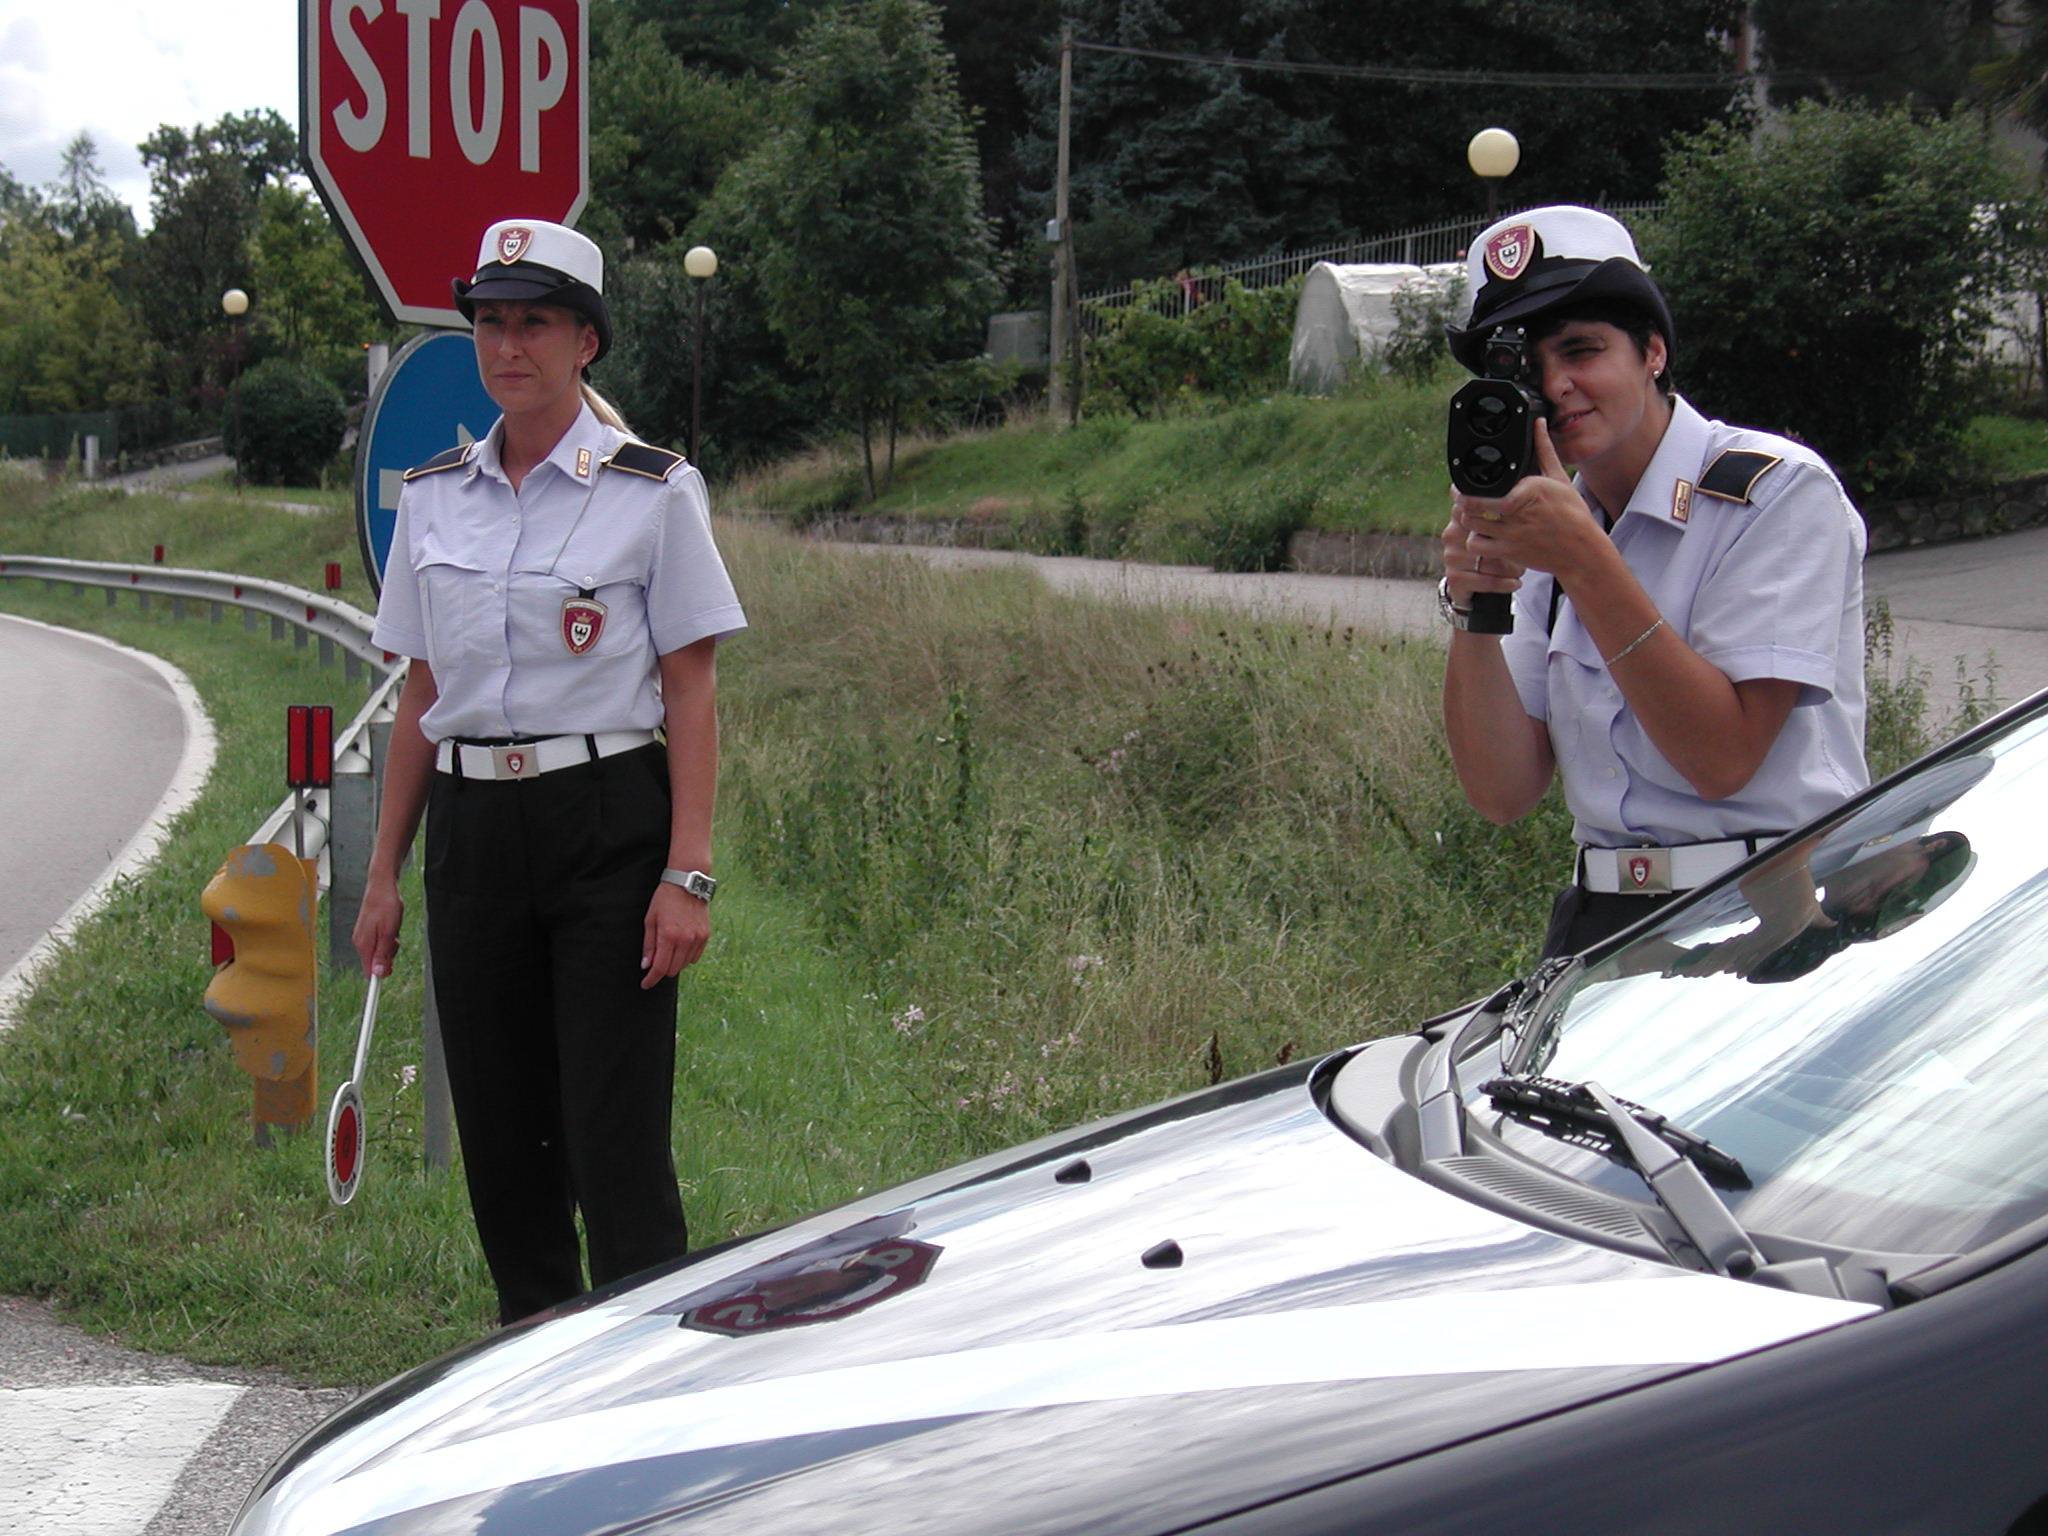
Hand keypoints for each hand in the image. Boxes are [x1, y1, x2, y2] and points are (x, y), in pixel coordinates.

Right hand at [352, 873, 402, 978]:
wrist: (382, 885)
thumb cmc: (386, 905)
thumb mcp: (389, 932)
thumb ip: (383, 954)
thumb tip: (378, 974)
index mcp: (363, 945)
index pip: (368, 973)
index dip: (377, 979)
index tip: (382, 986)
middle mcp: (360, 942)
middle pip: (377, 963)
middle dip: (389, 955)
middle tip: (395, 938)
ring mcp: (364, 936)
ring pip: (381, 952)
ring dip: (391, 944)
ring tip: (392, 927)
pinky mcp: (369, 931)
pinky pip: (381, 942)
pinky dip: (389, 937)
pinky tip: (391, 924)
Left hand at [641, 880, 708, 987]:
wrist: (687, 883)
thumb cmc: (664, 899)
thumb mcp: (650, 919)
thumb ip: (648, 945)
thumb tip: (646, 965)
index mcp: (668, 935)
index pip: (659, 967)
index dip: (651, 979)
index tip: (645, 984)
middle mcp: (685, 940)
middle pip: (672, 969)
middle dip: (661, 970)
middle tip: (655, 962)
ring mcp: (697, 938)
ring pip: (684, 965)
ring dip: (674, 963)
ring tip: (668, 950)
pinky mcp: (705, 936)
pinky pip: (695, 957)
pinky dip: (686, 957)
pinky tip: (680, 946)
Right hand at [1441, 490, 1524, 606]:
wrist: (1470, 582)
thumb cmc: (1490, 546)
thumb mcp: (1494, 522)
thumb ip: (1503, 498)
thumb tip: (1530, 461)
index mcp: (1461, 515)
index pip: (1473, 503)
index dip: (1492, 507)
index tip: (1514, 511)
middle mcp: (1452, 533)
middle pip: (1481, 532)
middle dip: (1506, 540)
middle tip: (1527, 544)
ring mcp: (1451, 556)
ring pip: (1486, 559)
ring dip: (1508, 565)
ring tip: (1522, 567)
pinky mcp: (1455, 577)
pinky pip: (1483, 580)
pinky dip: (1502, 582)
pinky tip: (1516, 581)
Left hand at [1452, 419, 1598, 584]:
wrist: (1581, 549)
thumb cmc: (1572, 512)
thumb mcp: (1559, 478)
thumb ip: (1543, 450)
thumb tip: (1538, 423)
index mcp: (1529, 489)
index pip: (1488, 488)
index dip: (1466, 488)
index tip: (1460, 484)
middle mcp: (1518, 512)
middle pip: (1472, 506)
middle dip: (1461, 502)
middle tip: (1459, 498)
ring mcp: (1512, 534)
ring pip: (1471, 525)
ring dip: (1466, 520)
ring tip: (1469, 515)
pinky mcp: (1509, 552)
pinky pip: (1477, 546)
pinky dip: (1474, 541)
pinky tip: (1481, 535)